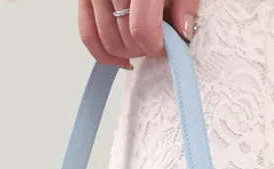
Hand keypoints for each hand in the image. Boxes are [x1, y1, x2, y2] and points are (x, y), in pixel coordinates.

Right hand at [78, 0, 198, 67]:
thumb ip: (185, 1)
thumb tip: (182, 32)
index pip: (142, 27)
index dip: (156, 45)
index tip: (167, 47)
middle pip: (125, 37)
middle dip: (144, 49)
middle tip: (158, 43)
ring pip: (108, 41)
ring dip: (128, 52)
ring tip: (143, 44)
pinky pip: (88, 34)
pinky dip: (104, 54)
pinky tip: (122, 58)